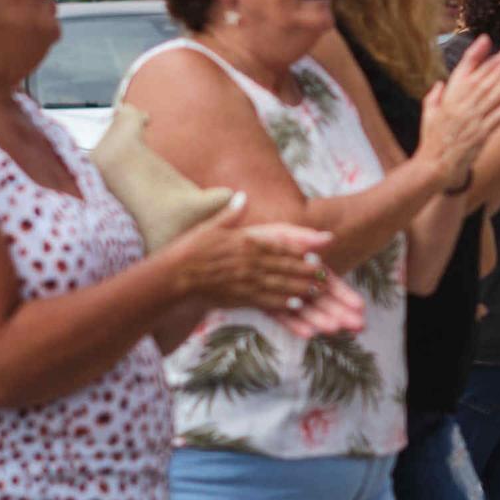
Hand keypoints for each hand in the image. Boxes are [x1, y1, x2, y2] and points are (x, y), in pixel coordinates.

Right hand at [169, 198, 355, 335]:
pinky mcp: (240, 297)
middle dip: (309, 269)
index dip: (305, 242)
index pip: (282, 240)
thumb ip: (231, 212)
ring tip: (319, 290)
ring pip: (282, 284)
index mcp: (246, 240)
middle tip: (327, 272)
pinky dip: (284, 302)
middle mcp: (250, 260)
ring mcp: (247, 280)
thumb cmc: (190, 248)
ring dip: (302, 287)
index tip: (323, 243)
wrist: (173, 276)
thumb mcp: (211, 225)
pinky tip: (297, 304)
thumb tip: (243, 195)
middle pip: (287, 264)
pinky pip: (267, 300)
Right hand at [421, 31, 499, 187]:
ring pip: (492, 96)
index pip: (463, 71)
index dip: (475, 54)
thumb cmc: (431, 141)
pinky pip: (499, 118)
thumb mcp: (429, 114)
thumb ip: (434, 97)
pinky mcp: (481, 134)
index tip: (486, 39)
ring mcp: (472, 120)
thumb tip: (439, 84)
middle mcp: (460, 105)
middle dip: (498, 65)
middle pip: (482, 80)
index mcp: (449, 97)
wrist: (433, 166)